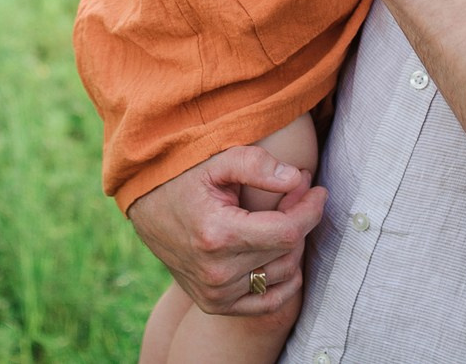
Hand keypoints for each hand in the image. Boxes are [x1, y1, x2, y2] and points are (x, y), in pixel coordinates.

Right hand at [127, 147, 325, 315]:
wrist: (148, 211)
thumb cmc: (183, 180)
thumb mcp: (216, 162)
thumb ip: (255, 165)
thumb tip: (295, 179)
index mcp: (217, 235)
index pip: (287, 232)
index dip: (310, 209)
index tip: (317, 189)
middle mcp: (217, 272)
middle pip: (287, 251)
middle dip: (301, 218)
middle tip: (297, 191)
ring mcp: (216, 293)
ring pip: (283, 274)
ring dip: (293, 244)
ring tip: (285, 214)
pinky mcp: (216, 303)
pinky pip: (268, 301)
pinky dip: (284, 280)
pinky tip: (282, 253)